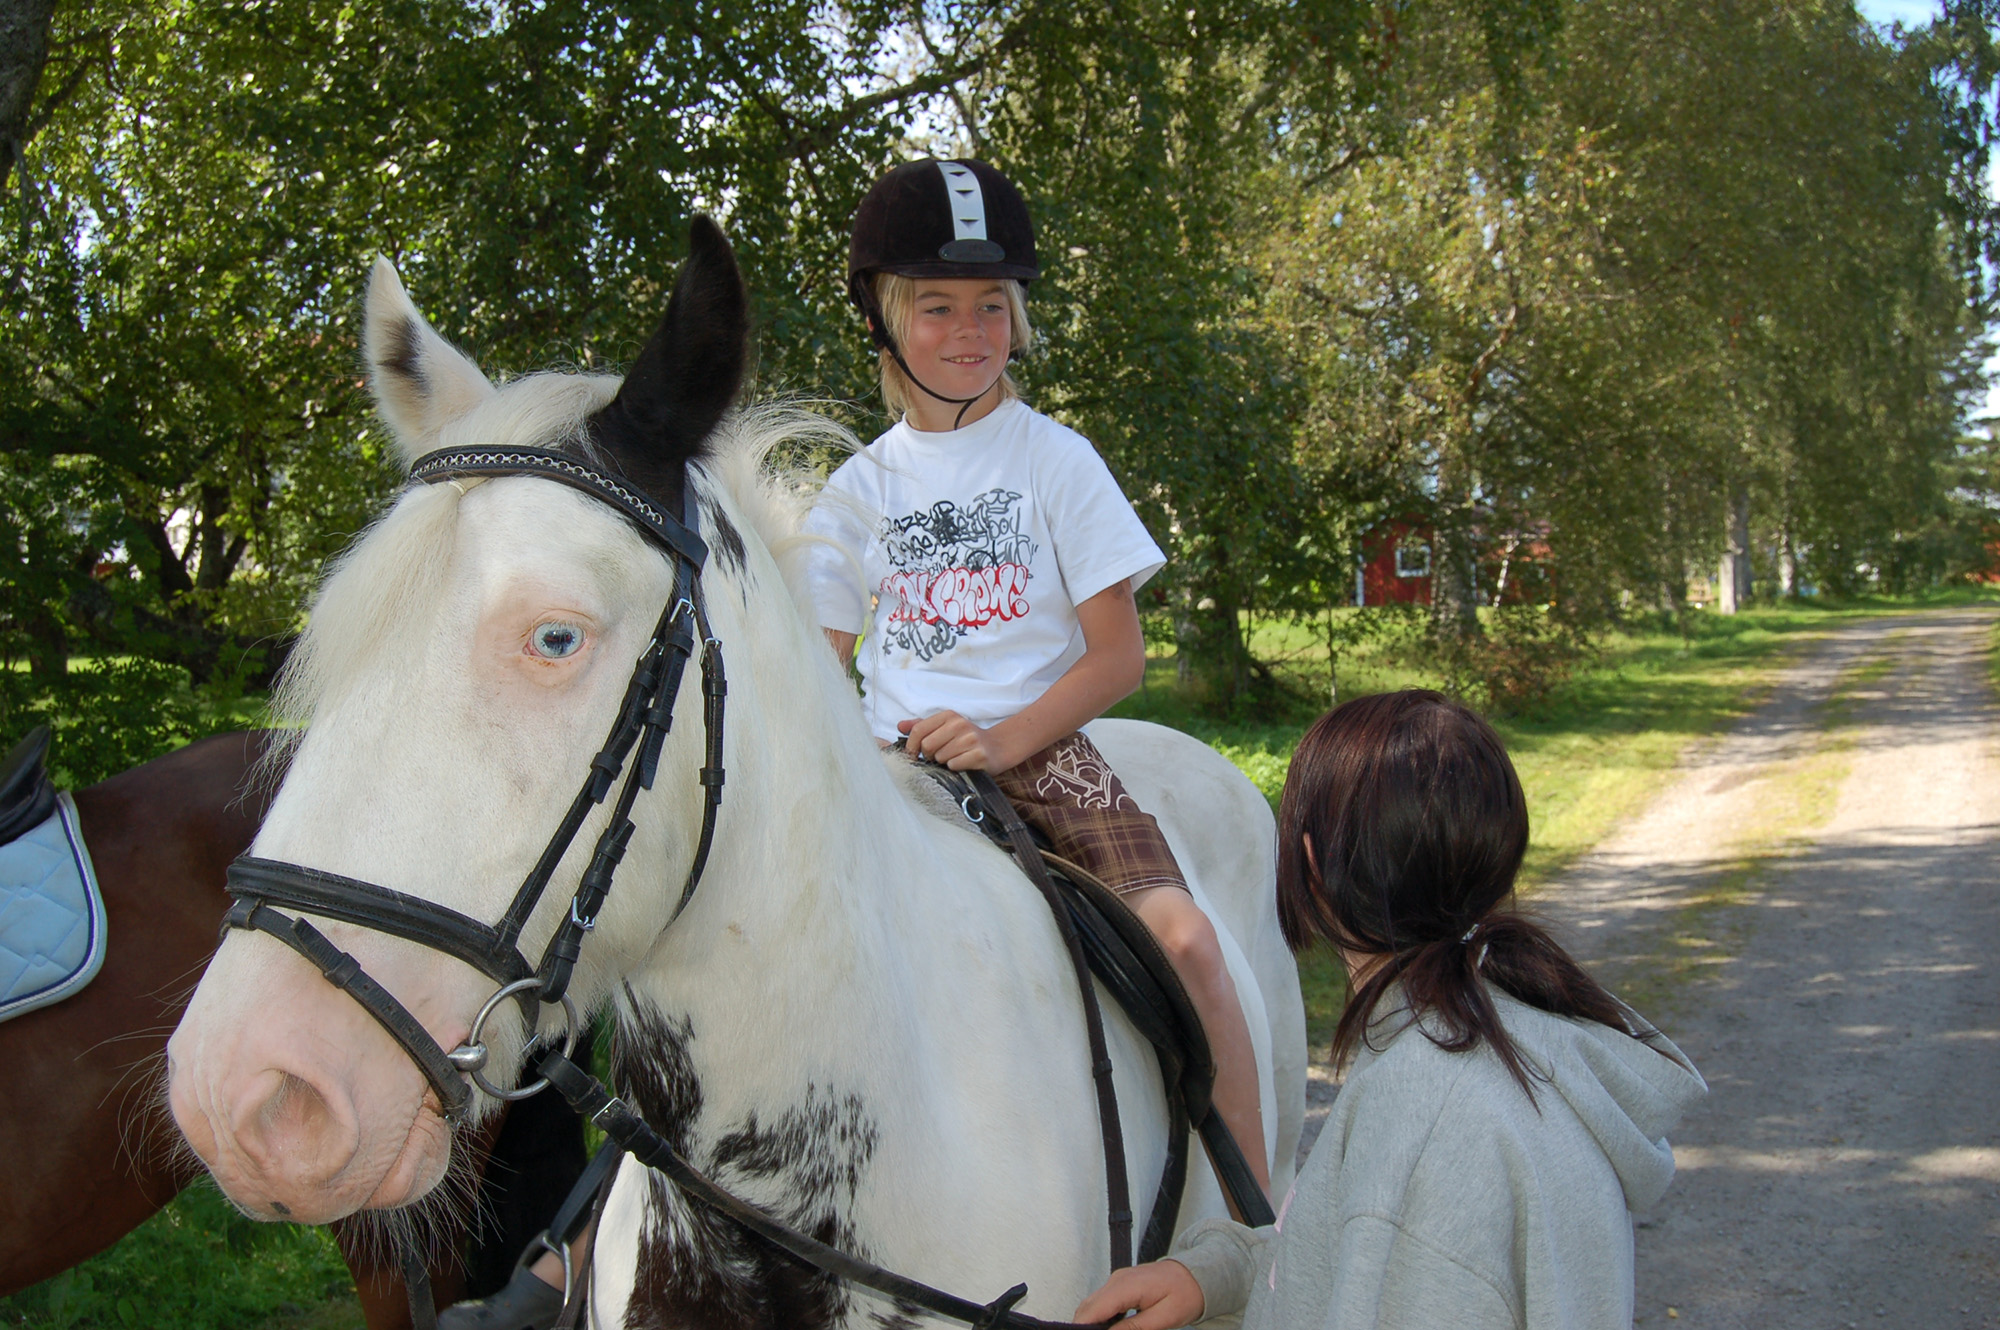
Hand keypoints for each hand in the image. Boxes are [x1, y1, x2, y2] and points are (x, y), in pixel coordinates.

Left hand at [898, 711, 1013, 770]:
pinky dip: (955, 768)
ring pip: (940, 757)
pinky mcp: (979, 754)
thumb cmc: (967, 740)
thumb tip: (900, 726)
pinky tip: (964, 764)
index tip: (912, 755)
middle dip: (929, 756)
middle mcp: (959, 724)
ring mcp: (970, 739)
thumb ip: (922, 726)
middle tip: (938, 757)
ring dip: (944, 762)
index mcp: (948, 715)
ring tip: (954, 758)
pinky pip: (954, 765)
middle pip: (927, 745)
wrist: (998, 747)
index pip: (918, 730)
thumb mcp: (945, 728)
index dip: (911, 746)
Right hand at [1073, 1260, 1204, 1328]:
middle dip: (1084, 1326)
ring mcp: (1117, 1280)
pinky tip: (1107, 1328)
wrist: (1195, 1275)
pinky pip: (1101, 1301)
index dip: (1083, 1327)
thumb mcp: (1163, 1318)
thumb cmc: (1185, 1294)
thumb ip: (1133, 1328)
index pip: (1093, 1309)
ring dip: (1091, 1322)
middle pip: (1087, 1307)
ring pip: (1091, 1304)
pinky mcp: (1119, 1284)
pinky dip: (1099, 1316)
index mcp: (1127, 1286)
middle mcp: (1117, 1280)